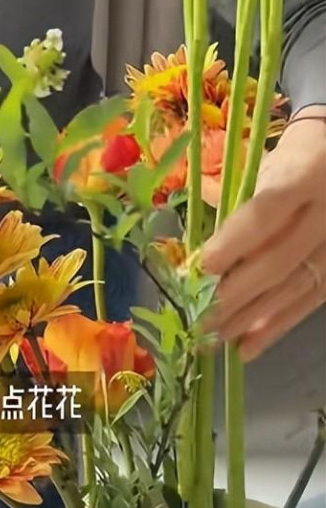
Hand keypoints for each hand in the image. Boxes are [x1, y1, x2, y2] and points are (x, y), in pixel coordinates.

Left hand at [203, 114, 325, 360]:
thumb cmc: (294, 159)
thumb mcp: (266, 165)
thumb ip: (234, 198)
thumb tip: (194, 241)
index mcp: (304, 177)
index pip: (266, 213)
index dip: (234, 242)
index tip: (203, 265)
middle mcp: (325, 214)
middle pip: (278, 259)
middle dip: (235, 292)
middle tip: (197, 316)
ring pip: (291, 287)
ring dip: (248, 318)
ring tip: (212, 338)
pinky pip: (307, 302)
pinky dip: (275, 327)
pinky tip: (246, 347)